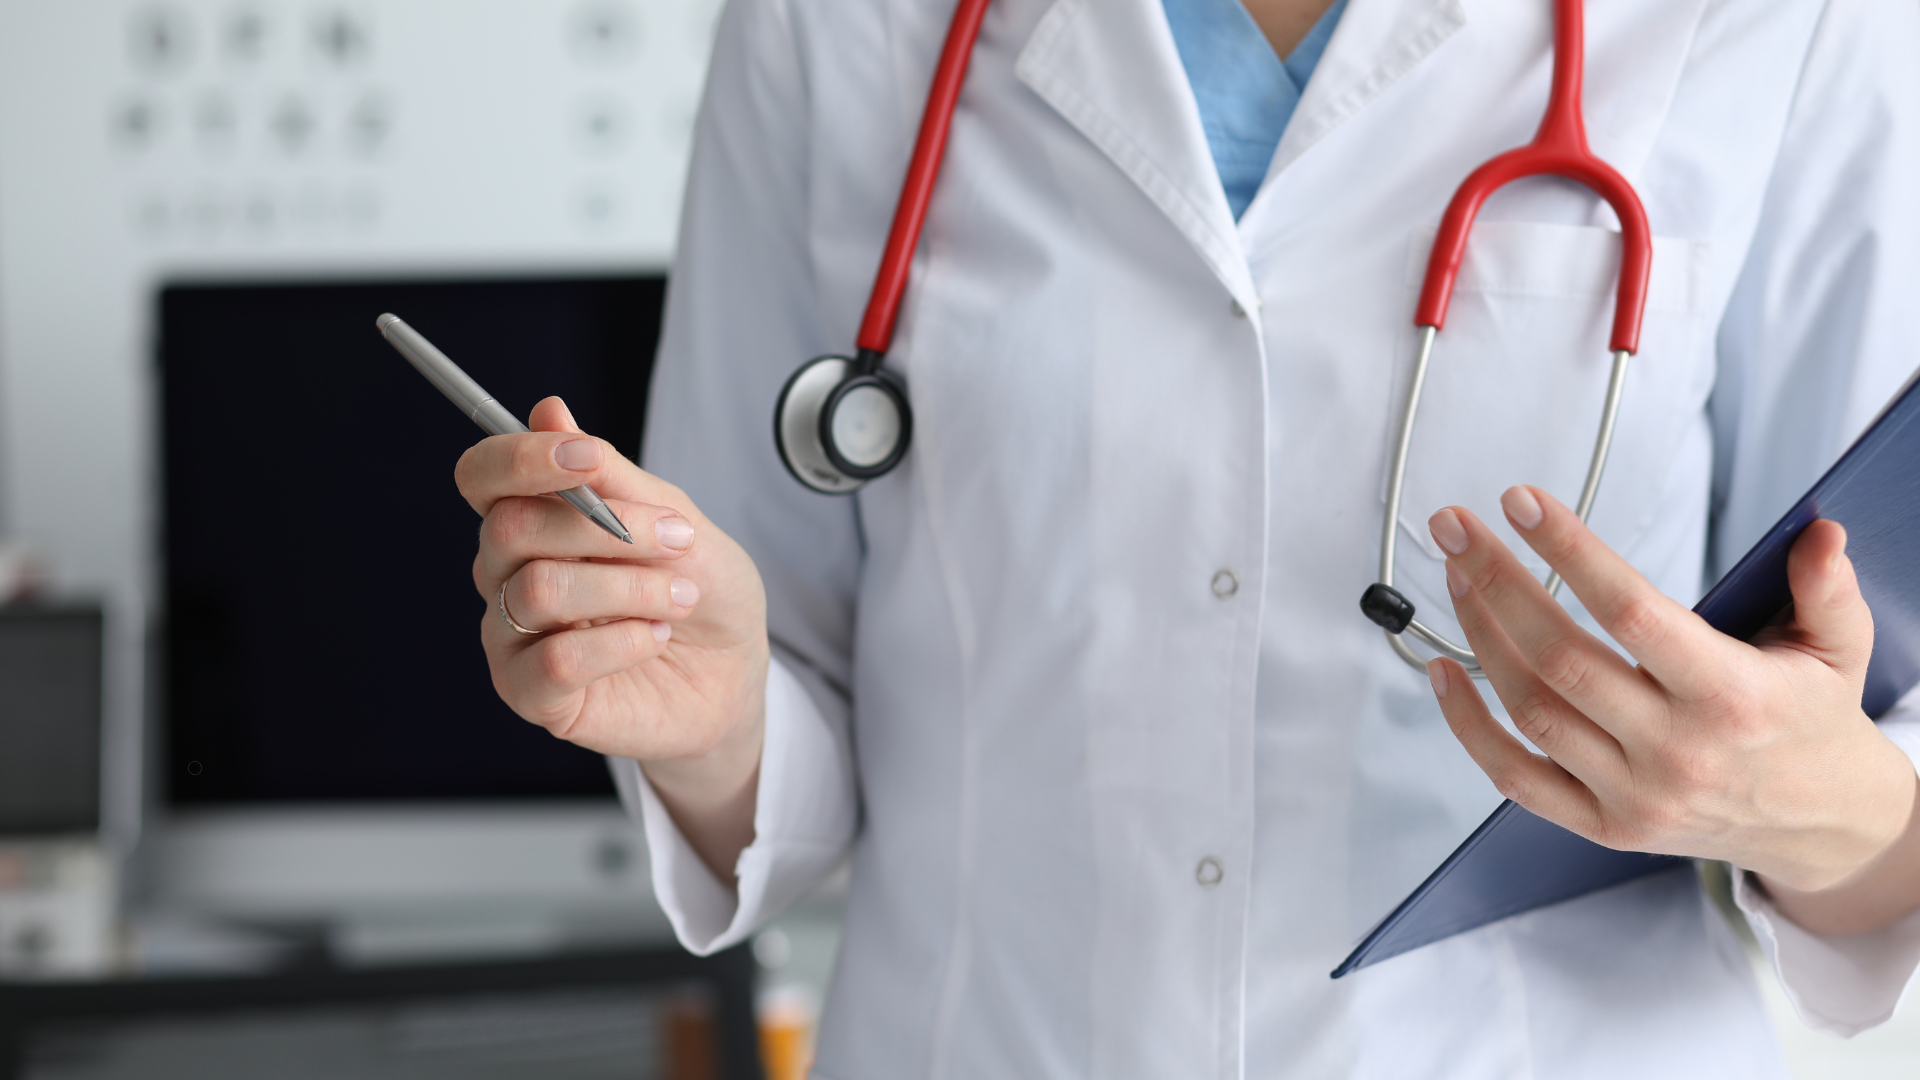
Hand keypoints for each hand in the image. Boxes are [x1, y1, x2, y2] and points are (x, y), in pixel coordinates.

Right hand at [454, 397, 767, 877]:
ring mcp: (512, 636)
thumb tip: (548, 410)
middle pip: (510, 528)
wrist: (733, 674)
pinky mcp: (531, 695)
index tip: (589, 458)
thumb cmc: (701, 591)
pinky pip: (553, 660)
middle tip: (677, 540)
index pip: (483, 475)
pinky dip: (620, 642)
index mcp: (533, 518)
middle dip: (607, 528)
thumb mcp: (675, 518)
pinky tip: (655, 638)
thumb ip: (611, 476)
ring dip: (627, 588)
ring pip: (537, 591)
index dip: (523, 458)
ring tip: (680, 599)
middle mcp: (506, 573)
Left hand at [1425, 485, 1919, 932]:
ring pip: (1531, 709)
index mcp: (1729, 696)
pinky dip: (1468, 726)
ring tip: (1457, 575)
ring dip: (1480, 636)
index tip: (1522, 503)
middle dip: (1495, 582)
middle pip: (1560, 658)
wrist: (1818, 825)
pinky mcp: (1603, 825)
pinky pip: (1515, 777)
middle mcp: (1675, 750)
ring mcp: (1633, 793)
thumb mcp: (1839, 650)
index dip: (1571, 553)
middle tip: (1455, 527)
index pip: (1632, 613)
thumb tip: (1818, 534)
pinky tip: (1440, 671)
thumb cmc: (1812, 722)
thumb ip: (1826, 590)